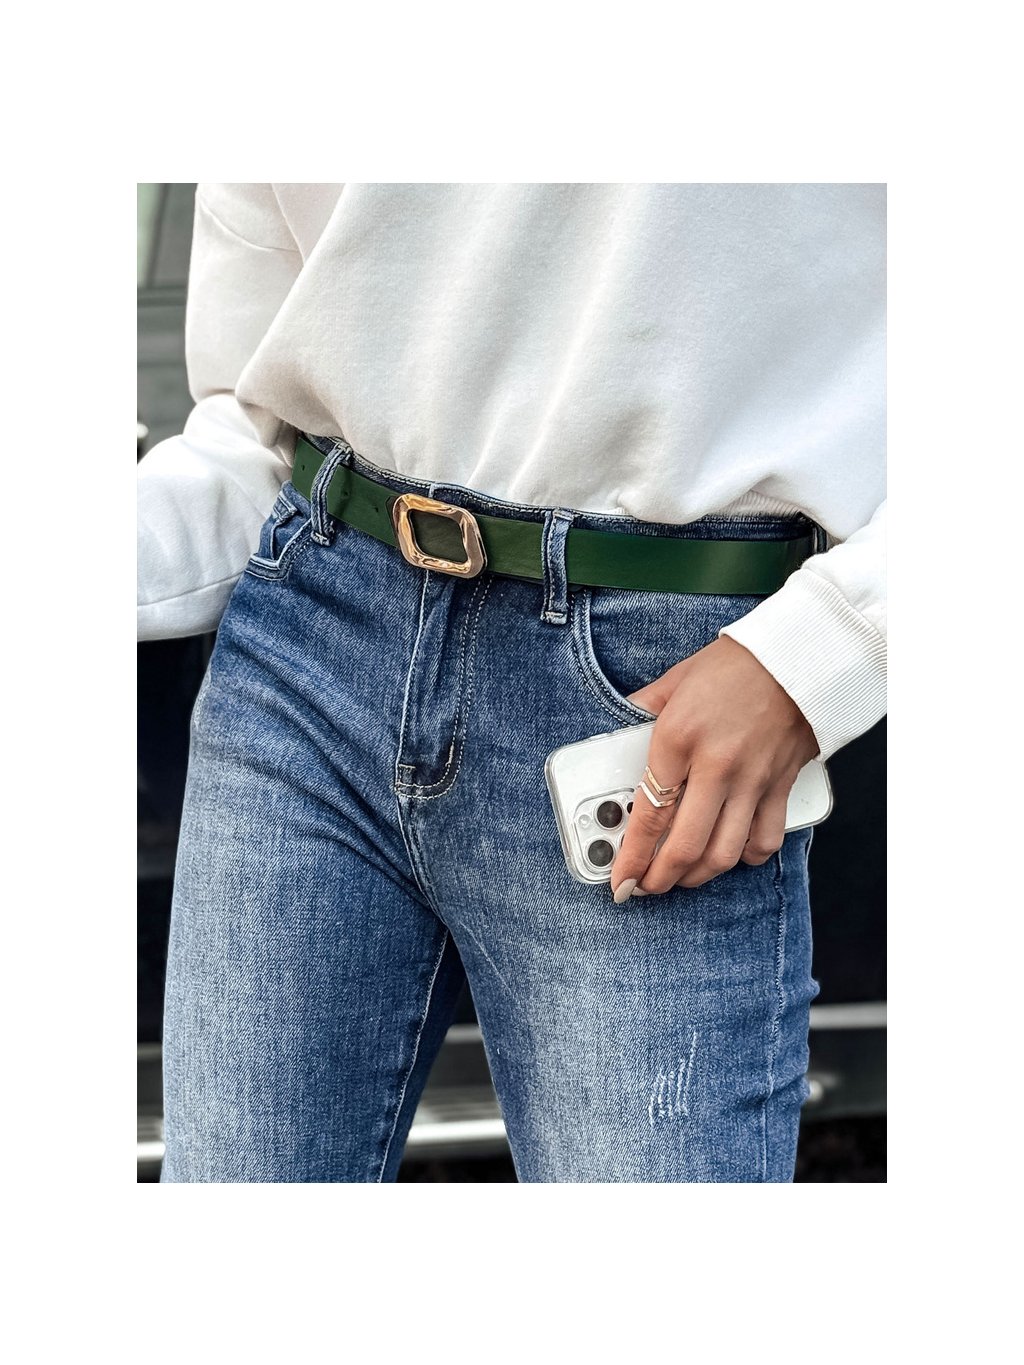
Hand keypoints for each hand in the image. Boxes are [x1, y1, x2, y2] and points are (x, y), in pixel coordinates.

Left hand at [609, 636, 817, 899]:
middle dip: (660, 878)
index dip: (632, 857)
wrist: (799, 654)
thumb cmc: (734, 664)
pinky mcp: (781, 784)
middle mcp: (715, 765)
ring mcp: (752, 779)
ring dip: (698, 876)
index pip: (649, 814)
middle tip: (647, 887)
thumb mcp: (675, 681)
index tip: (620, 880)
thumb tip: (617, 732)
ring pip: (724, 853)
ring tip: (681, 876)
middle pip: (685, 846)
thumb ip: (641, 711)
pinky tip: (730, 854)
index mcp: (678, 738)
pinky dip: (746, 857)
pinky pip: (765, 839)